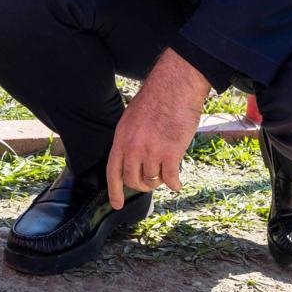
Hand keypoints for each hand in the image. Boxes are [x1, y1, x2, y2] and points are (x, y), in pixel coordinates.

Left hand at [106, 47, 210, 209]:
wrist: (175, 86)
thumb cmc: (157, 99)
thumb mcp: (132, 119)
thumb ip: (130, 140)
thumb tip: (133, 161)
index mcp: (121, 138)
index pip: (113, 171)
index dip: (114, 191)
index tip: (116, 204)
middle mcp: (133, 147)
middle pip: (133, 180)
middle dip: (143, 185)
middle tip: (152, 180)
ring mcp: (151, 151)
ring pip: (153, 180)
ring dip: (160, 180)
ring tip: (167, 171)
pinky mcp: (171, 153)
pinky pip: (170, 178)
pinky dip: (175, 183)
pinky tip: (178, 181)